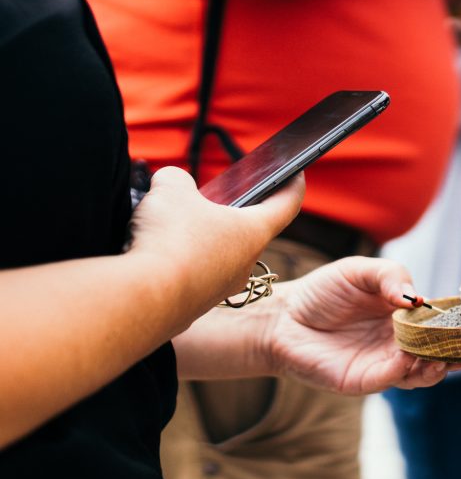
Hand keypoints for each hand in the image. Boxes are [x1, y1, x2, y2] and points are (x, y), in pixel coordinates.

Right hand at [127, 166, 302, 320]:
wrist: (147, 299)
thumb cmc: (172, 239)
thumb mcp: (171, 189)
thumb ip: (177, 180)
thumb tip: (173, 187)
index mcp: (254, 232)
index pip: (286, 204)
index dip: (292, 184)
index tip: (295, 173)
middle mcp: (245, 264)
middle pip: (245, 231)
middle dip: (229, 212)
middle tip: (209, 197)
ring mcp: (220, 289)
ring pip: (216, 255)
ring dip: (199, 238)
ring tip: (170, 222)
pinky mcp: (194, 305)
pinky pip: (191, 276)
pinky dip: (177, 262)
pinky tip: (155, 253)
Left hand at [263, 257, 460, 393]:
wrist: (282, 317)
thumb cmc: (322, 292)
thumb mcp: (360, 271)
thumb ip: (391, 276)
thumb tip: (416, 297)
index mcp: (405, 317)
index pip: (441, 325)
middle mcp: (399, 344)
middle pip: (439, 354)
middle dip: (458, 354)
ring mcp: (384, 364)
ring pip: (421, 373)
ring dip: (436, 367)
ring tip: (443, 357)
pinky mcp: (363, 380)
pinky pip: (391, 379)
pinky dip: (404, 371)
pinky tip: (408, 358)